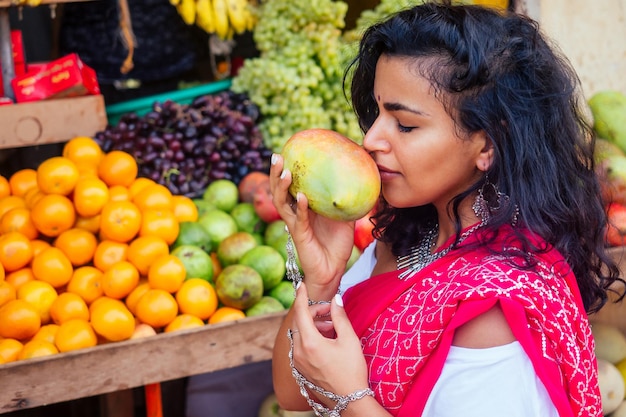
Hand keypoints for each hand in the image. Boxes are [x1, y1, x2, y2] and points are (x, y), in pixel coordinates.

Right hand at [269, 154, 354, 292]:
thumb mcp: (345, 215)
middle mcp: (295, 213)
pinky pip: (298, 220)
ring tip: (286, 172)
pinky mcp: (300, 236)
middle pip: (279, 190)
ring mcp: (295, 224)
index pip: (290, 185)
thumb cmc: (337, 243)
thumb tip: (361, 177)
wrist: (333, 269)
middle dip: (275, 173)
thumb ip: (347, 199)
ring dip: (282, 187)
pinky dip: (300, 207)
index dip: (284, 169)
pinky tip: (302, 197)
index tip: (286, 151)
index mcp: (303, 207)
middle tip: (277, 156)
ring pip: (282, 203)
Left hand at [290, 282, 368, 396]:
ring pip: (298, 334)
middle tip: (328, 309)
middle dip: (311, 311)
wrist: (349, 400)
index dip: (300, 296)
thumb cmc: (351, 371)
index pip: (300, 312)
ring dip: (311, 324)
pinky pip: (299, 345)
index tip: (301, 285)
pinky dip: (309, 336)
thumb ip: (340, 316)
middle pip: (298, 322)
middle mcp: (298, 352)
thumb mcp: (349, 340)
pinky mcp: (299, 368)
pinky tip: (325, 338)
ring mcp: (297, 361)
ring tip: (331, 326)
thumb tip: (335, 299)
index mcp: (310, 343)